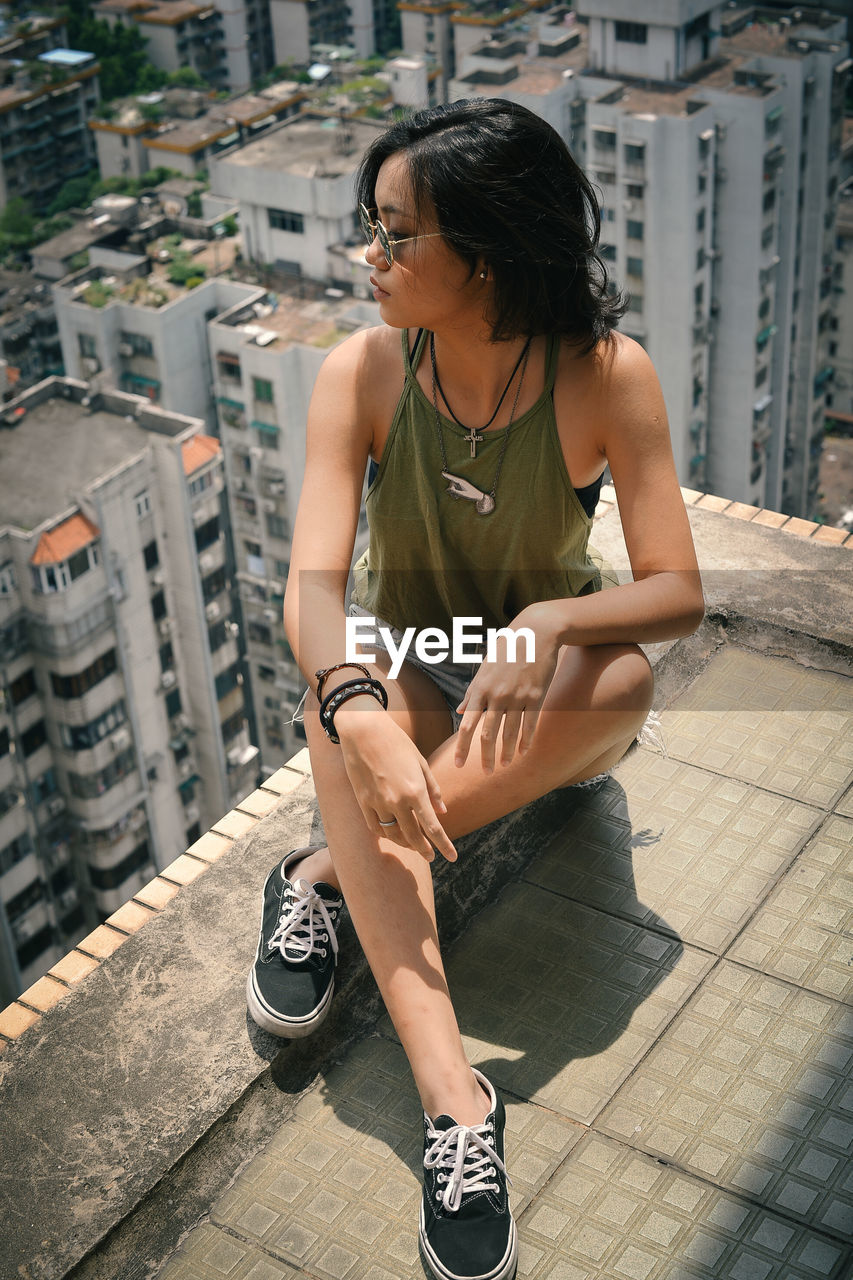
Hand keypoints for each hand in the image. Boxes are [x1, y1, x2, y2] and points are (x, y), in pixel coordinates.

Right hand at [335, 704, 457, 862]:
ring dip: (405, 844)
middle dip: (424, 850)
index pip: (433, 827)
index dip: (444, 845)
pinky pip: (376, 827)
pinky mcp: (363, 801)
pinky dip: (386, 834)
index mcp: (416, 791)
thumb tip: (442, 812)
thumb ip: (433, 789)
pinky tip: (392, 834)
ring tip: (413, 845)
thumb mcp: (421, 763)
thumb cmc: (397, 743)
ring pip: (393, 835)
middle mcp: (397, 801)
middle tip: (432, 856)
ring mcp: (378, 803)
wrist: (364, 731)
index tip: (453, 857)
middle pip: (413, 836)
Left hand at [454, 607, 559, 772]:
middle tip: (485, 773)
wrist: (535, 632)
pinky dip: (525, 741)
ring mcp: (517, 697)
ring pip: (509, 733)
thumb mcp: (485, 667)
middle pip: (487, 734)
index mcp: (480, 689)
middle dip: (484, 757)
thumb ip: (472, 691)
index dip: (462, 747)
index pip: (467, 725)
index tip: (458, 765)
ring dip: (505, 753)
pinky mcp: (536, 696)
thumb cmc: (506, 648)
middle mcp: (497, 695)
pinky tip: (522, 752)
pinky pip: (530, 725)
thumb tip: (461, 711)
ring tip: (503, 765)